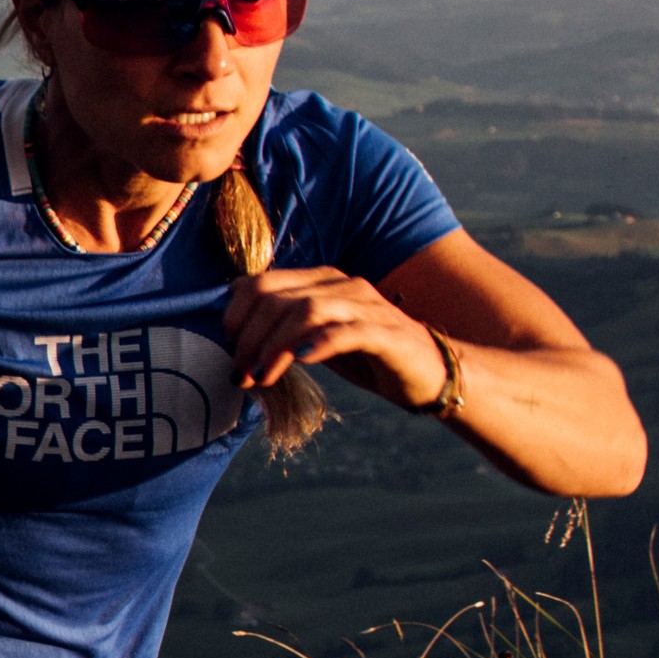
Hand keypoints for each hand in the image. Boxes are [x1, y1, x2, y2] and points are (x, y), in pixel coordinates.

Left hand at [223, 264, 450, 409]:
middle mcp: (342, 285)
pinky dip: (319, 343)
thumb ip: (283, 329)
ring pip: (307, 310)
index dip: (236, 315)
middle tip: (241, 372)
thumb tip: (236, 331)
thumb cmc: (367, 356)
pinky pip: (347, 331)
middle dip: (250, 337)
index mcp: (321, 281)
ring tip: (262, 375)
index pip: (262, 283)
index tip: (230, 349)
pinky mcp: (387, 334)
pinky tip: (301, 361)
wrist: (429, 373)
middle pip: (277, 298)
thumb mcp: (317, 339)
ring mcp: (367, 306)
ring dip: (275, 345)